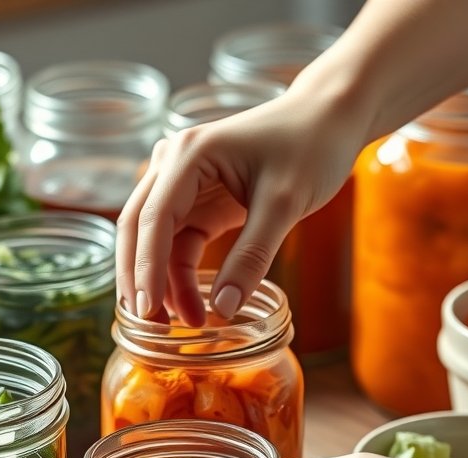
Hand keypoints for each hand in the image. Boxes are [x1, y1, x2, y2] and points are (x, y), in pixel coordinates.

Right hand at [115, 83, 366, 326]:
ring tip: (180, 324)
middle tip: (151, 327)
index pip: (153, 218)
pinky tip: (190, 305)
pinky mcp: (198, 201)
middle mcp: (173, 164)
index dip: (147, 268)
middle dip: (140, 279)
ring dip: (160, 282)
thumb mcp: (285, 204)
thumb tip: (224, 308)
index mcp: (188, 154)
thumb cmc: (311, 146)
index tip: (149, 311)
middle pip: (137, 229)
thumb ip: (252, 256)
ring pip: (153, 241)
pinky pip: (177, 244)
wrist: (329, 120)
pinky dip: (179, 275)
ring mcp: (182, 183)